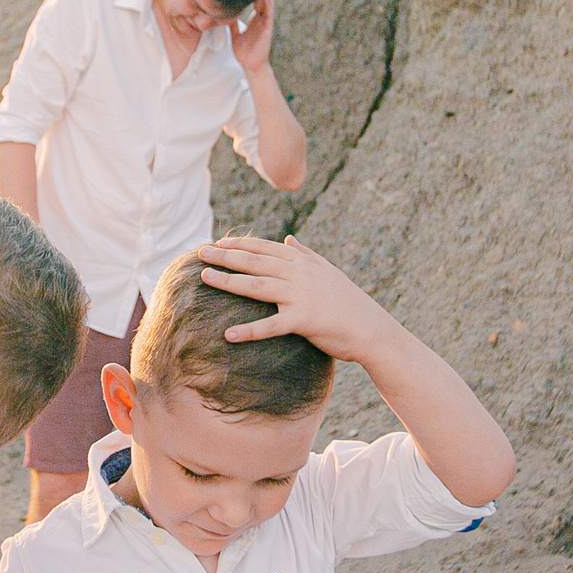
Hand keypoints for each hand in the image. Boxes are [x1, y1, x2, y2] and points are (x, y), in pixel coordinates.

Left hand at [195, 236, 402, 363]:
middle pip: (255, 262)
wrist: (371, 329)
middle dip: (226, 256)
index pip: (265, 248)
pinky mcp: (305, 320)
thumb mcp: (327, 271)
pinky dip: (250, 331)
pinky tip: (229, 334)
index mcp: (303, 263)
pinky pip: (272, 326)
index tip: (218, 242)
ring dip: (229, 282)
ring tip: (205, 278)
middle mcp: (299, 275)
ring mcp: (301, 296)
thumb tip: (288, 238)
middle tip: (201, 253)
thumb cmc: (348, 302)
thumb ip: (306, 254)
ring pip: (258, 286)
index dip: (240, 244)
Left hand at [229, 0, 275, 73]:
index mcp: (256, 17)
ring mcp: (266, 23)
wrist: (250, 65)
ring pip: (268, 3)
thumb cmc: (244, 50)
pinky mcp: (267, 30)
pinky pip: (267, 16)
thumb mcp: (235, 32)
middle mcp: (262, 18)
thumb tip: (222, 12)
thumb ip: (231, 22)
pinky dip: (267, 5)